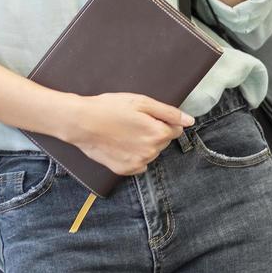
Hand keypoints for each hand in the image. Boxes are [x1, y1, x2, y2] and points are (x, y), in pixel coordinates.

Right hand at [68, 93, 194, 174]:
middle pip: (163, 141)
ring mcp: (138, 163)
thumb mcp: (142, 102)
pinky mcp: (125, 170)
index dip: (162, 120)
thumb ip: (169, 112)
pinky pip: (138, 163)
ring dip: (143, 143)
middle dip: (153, 131)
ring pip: (151, 152)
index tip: (146, 115)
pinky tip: (120, 143)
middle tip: (133, 121)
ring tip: (124, 131)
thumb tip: (189, 121)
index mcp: (158, 133)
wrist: (82, 122)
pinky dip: (133, 154)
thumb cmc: (110, 108)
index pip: (175, 129)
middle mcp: (151, 152)